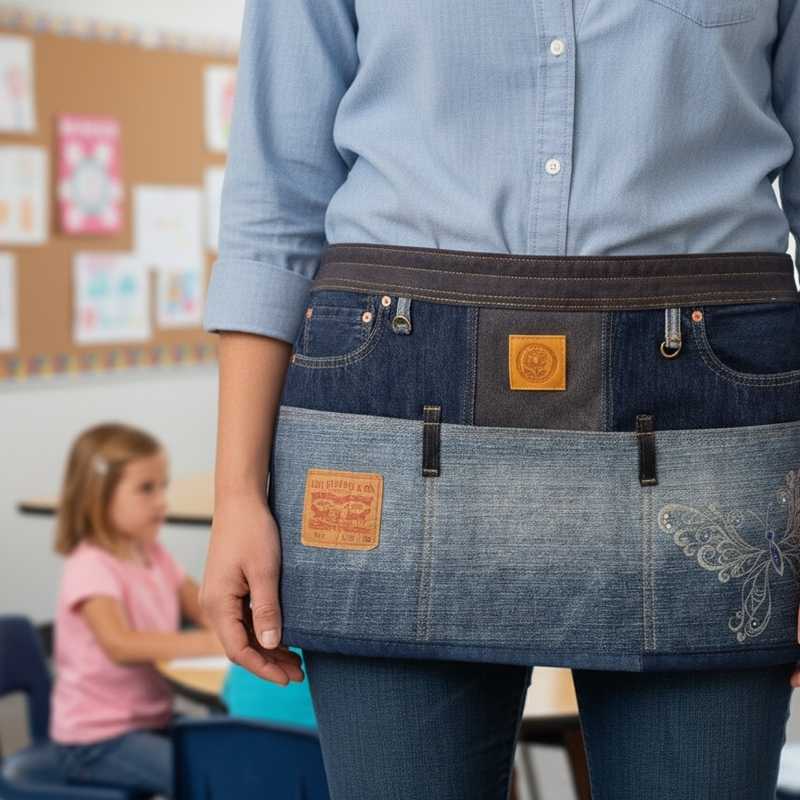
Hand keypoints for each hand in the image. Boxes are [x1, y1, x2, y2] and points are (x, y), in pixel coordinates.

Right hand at [199, 492, 303, 685]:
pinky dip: (263, 631)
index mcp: (218, 604)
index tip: (287, 679)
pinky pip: (244, 619)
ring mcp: (220, 597)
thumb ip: (266, 610)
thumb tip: (270, 645)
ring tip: (296, 661)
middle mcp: (214, 605)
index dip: (263, 668)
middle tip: (299, 674)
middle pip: (240, 645)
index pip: (238, 650)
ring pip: (243, 634)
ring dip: (268, 648)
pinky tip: (283, 637)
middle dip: (269, 662)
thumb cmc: (252, 531)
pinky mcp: (229, 588)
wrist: (240, 501)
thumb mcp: (265, 572)